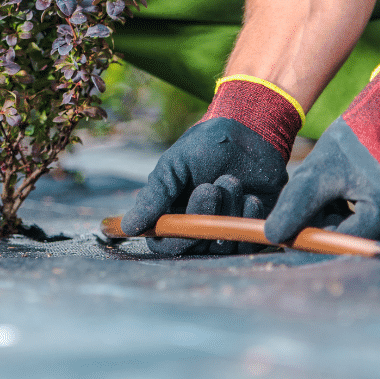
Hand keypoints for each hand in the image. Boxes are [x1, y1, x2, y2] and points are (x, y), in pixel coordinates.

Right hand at [121, 76, 302, 254]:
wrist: (251, 132)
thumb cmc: (206, 145)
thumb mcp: (174, 165)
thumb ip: (154, 196)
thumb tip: (128, 227)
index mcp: (172, 212)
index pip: (163, 243)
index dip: (173, 237)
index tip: (183, 214)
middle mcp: (196, 226)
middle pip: (193, 247)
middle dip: (202, 217)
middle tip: (210, 188)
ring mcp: (224, 229)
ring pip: (221, 244)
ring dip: (227, 212)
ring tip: (231, 180)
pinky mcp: (251, 229)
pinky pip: (247, 241)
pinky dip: (248, 217)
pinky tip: (251, 196)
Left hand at [264, 61, 379, 242]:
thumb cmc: (350, 142)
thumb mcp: (316, 172)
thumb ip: (296, 206)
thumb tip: (274, 237)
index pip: (343, 241)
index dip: (314, 237)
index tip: (290, 231)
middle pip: (354, 242)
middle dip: (327, 227)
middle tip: (313, 201)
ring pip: (362, 237)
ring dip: (339, 223)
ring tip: (332, 194)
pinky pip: (374, 230)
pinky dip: (353, 220)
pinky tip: (347, 198)